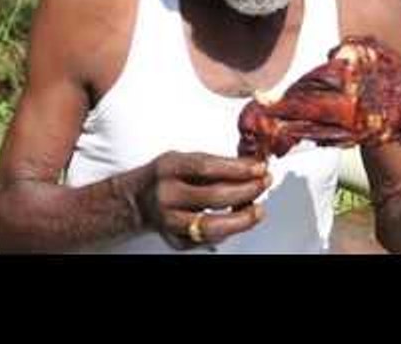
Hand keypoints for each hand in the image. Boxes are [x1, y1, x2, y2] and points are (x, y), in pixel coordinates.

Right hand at [135, 151, 271, 249]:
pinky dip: (227, 231)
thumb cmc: (166, 177)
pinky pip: (207, 239)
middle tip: (263, 184)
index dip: (237, 169)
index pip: (207, 167)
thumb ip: (215, 164)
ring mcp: (169, 220)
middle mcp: (167, 195)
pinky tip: (238, 220)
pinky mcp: (175, 240)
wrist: (137, 201)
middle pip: (213, 196)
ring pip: (211, 226)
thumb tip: (252, 167)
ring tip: (257, 210)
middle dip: (245, 191)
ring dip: (241, 219)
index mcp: (169, 167)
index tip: (259, 168)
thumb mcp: (184, 159)